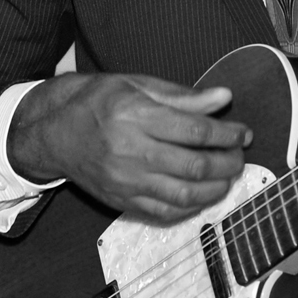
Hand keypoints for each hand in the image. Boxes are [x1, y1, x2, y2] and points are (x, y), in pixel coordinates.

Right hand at [8, 73, 248, 224]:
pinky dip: (191, 207)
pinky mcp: (121, 200)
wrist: (53, 134)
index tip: (244, 133)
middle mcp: (131, 150)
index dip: (227, 133)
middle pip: (194, 165)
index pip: (195, 129)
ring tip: (227, 177)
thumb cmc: (95, 102)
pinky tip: (202, 194)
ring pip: (184, 195)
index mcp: (135, 115)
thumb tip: (223, 98)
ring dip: (215, 189)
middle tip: (240, 156)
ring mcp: (125, 180)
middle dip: (227, 163)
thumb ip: (182, 95)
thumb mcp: (136, 84)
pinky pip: (165, 212)